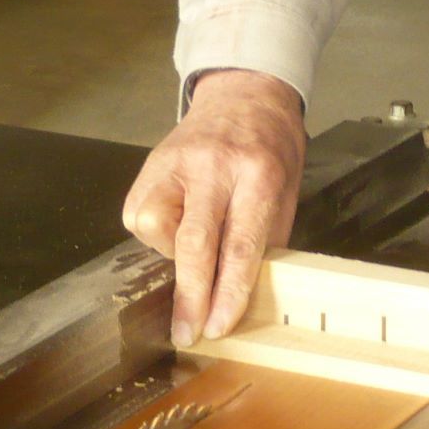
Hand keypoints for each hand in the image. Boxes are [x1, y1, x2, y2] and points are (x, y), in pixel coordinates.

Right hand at [122, 69, 305, 348]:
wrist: (245, 95)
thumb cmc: (271, 148)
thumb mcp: (287, 191)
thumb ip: (267, 239)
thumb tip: (246, 295)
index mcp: (258, 174)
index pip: (241, 244)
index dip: (229, 292)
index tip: (219, 327)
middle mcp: (214, 166)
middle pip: (195, 242)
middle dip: (190, 296)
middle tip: (187, 333)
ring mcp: (177, 162)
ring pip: (157, 227)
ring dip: (170, 257)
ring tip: (191, 253)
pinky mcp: (151, 163)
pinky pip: (141, 215)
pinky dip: (156, 234)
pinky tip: (175, 227)